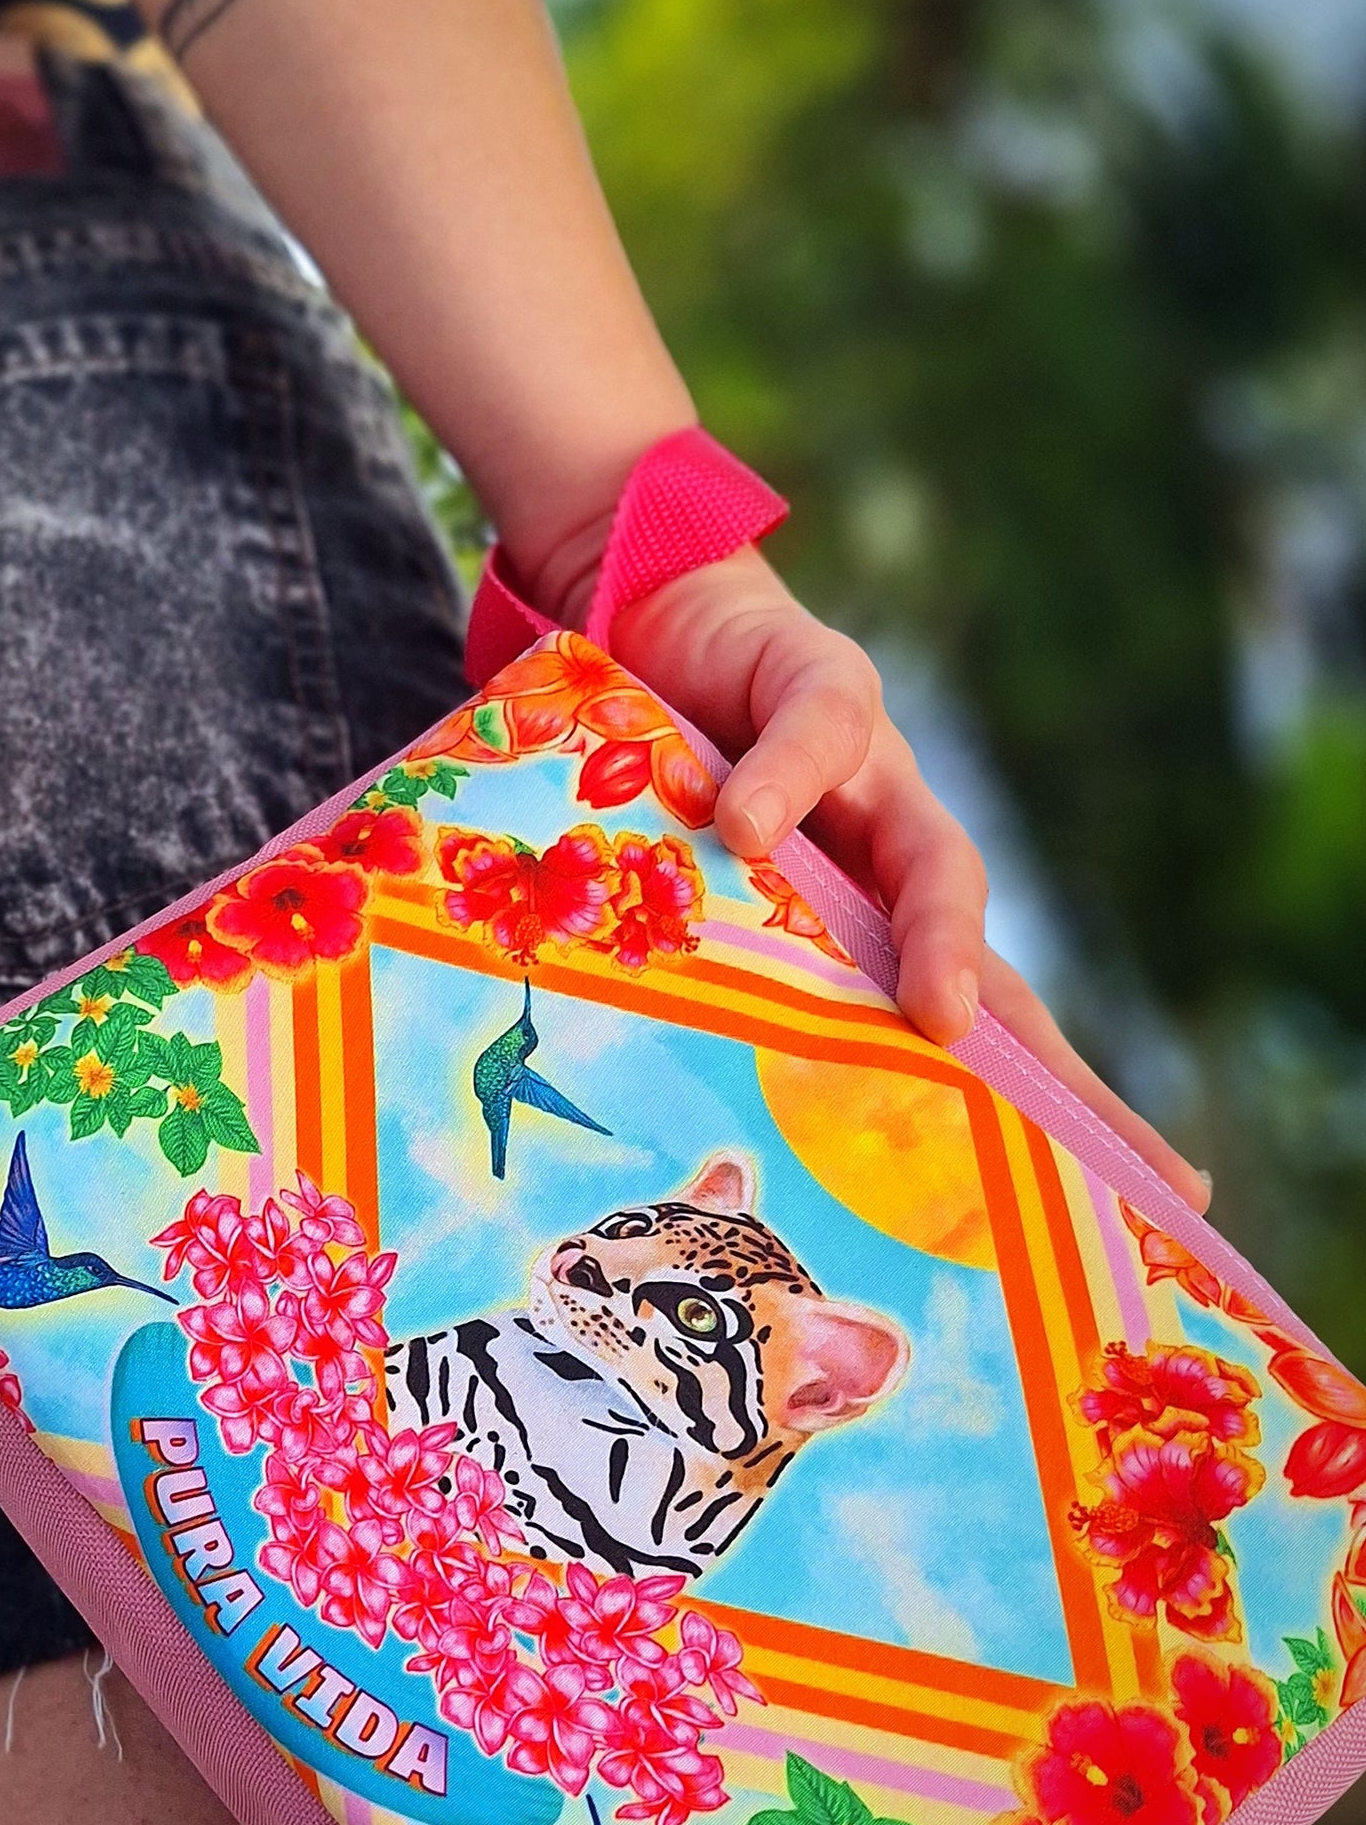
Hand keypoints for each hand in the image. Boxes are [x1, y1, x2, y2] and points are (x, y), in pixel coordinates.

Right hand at [595, 543, 1212, 1214]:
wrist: (667, 624)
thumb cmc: (681, 790)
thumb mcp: (703, 910)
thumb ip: (722, 987)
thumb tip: (691, 1129)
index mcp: (882, 931)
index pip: (986, 1037)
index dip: (1059, 1119)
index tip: (1157, 1200)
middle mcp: (901, 858)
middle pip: (1000, 974)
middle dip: (1045, 1061)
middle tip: (1075, 1151)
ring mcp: (876, 770)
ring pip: (939, 861)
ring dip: (941, 940)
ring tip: (937, 1014)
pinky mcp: (817, 678)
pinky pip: (815, 733)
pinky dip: (781, 785)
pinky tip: (746, 831)